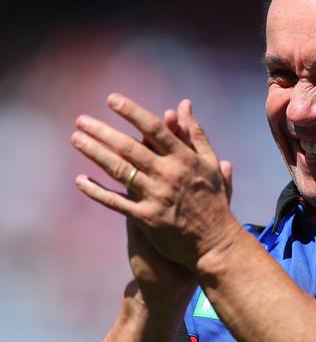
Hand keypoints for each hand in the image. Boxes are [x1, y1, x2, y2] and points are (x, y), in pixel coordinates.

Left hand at [71, 93, 237, 270]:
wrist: (214, 241)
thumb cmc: (213, 199)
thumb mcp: (210, 162)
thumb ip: (195, 133)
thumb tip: (184, 105)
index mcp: (185, 158)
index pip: (154, 129)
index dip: (132, 112)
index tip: (112, 100)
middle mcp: (168, 174)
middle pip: (129, 147)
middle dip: (103, 131)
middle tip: (81, 120)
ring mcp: (156, 196)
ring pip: (119, 170)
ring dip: (95, 153)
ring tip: (76, 139)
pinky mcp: (146, 218)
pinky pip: (115, 202)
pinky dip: (96, 191)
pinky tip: (80, 180)